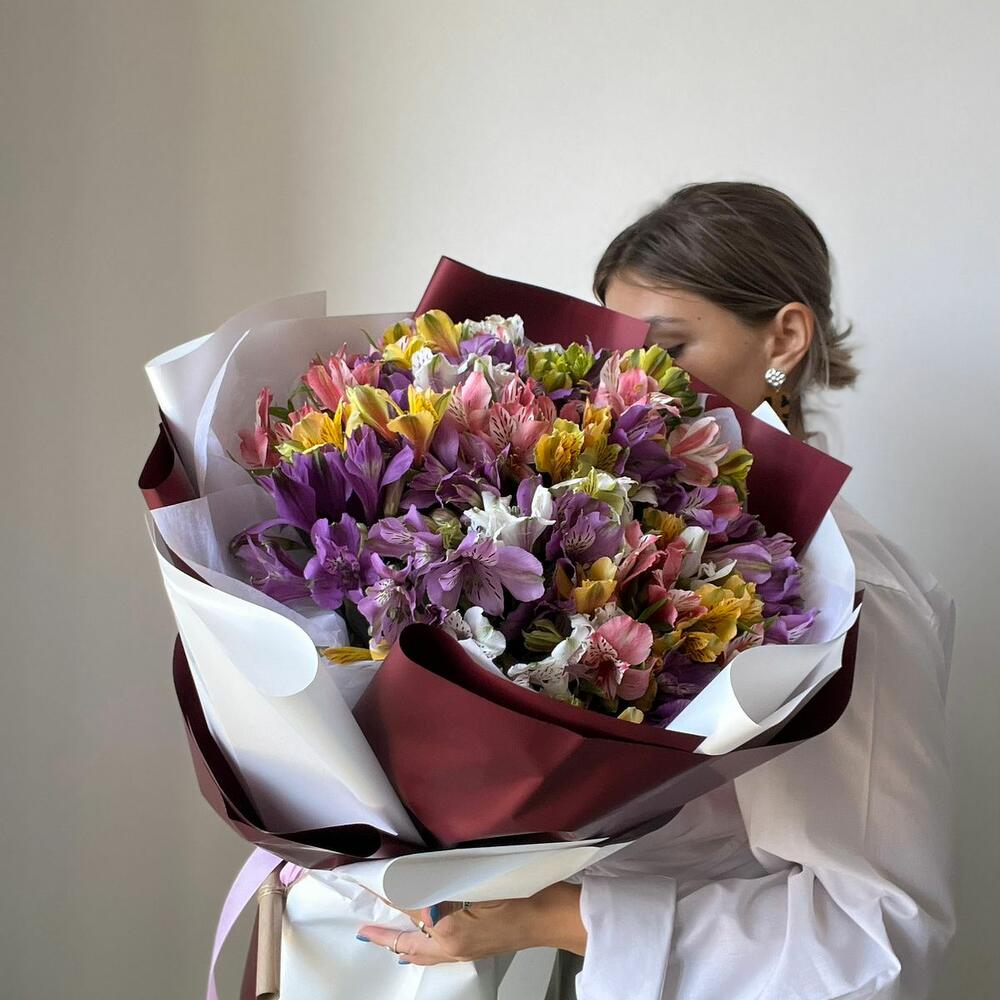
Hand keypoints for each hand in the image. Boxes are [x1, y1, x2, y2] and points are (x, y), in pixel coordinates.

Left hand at [356, 881, 585, 965]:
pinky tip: (418, 945)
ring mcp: (463, 953)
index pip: (407, 908)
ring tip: (382, 937)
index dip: (388, 893)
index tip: (370, 882)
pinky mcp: (474, 952)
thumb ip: (441, 878)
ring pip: (420, 954)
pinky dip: (420, 950)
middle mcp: (450, 947)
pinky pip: (436, 956)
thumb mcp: (476, 878)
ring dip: (400, 944)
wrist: (551, 916)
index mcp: (448, 929)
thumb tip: (410, 875)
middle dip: (384, 936)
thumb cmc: (520, 891)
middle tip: (363, 929)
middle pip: (407, 943)